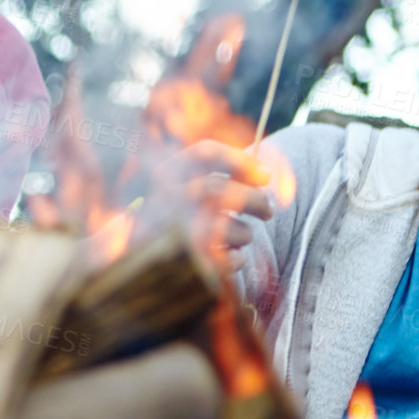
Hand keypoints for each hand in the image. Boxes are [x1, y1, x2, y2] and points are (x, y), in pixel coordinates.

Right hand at [149, 139, 290, 262]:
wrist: (150, 263)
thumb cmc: (181, 217)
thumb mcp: (189, 187)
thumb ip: (226, 175)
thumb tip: (267, 174)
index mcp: (167, 173)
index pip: (205, 153)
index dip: (241, 161)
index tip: (265, 176)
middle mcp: (165, 199)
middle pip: (219, 189)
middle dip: (255, 200)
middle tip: (269, 210)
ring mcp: (173, 233)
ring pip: (226, 227)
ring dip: (245, 233)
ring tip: (241, 236)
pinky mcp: (185, 264)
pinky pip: (227, 260)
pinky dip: (237, 258)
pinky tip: (232, 255)